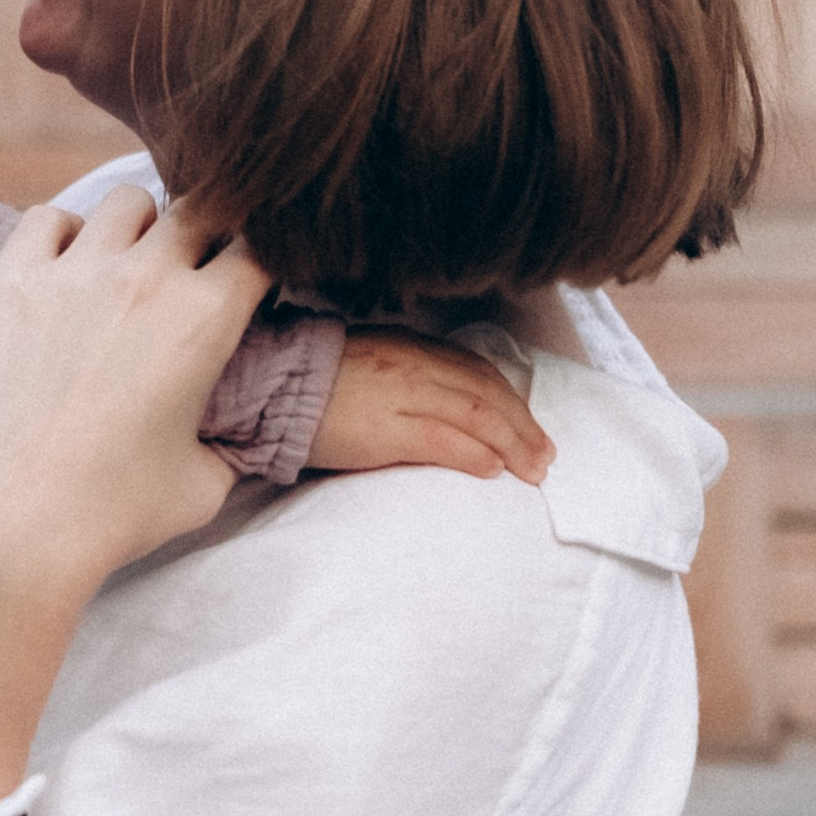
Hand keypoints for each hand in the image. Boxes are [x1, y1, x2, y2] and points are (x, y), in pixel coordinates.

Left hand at [0, 189, 269, 616]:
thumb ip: (230, 444)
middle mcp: (144, 278)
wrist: (9, 523)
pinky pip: (46, 218)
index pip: (260, 248)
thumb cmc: (111, 515)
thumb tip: (236, 436)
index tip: (252, 285)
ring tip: (130, 265)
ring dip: (141, 227)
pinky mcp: (10, 280)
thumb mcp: (203, 486)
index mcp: (205, 318)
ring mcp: (72, 271)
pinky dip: (64, 233)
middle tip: (195, 271)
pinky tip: (65, 270)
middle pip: (201, 208)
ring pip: (127, 203)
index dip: (264, 262)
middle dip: (209, 235)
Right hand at [304, 335, 554, 485]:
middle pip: (486, 392)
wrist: (269, 388)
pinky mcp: (385, 429)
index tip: (531, 426)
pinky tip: (494, 469)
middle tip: (546, 456)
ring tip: (532, 469)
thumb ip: (410, 372)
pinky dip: (474, 454)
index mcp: (410, 345)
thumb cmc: (315, 381)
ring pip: (476, 414)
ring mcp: (401, 394)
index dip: (512, 399)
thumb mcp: (372, 361)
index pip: (477, 369)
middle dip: (523, 425)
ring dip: (512, 443)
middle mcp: (413, 364)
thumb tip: (449, 401)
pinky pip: (442, 440)